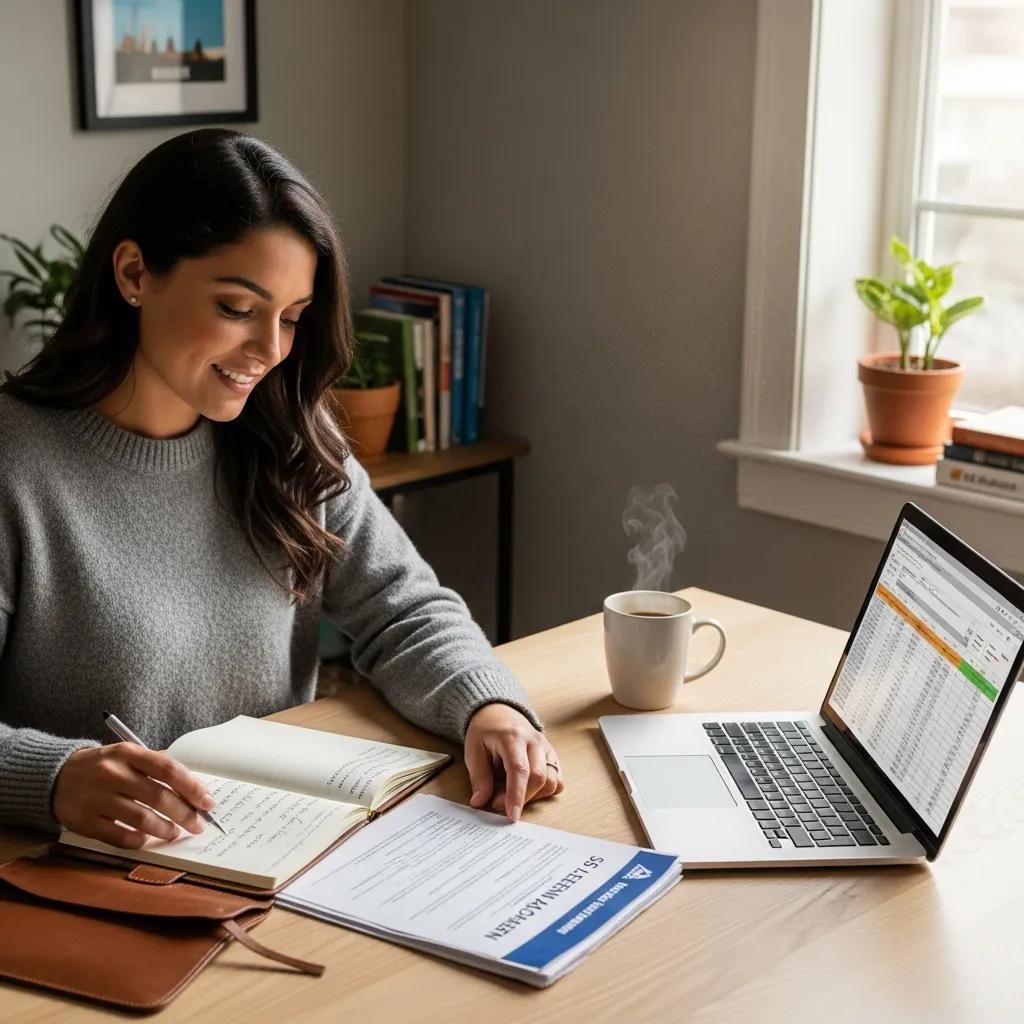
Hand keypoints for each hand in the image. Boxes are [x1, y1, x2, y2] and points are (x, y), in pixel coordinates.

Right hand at [52, 744, 215, 847]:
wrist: (54, 776)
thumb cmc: (103, 766)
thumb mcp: (128, 755)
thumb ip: (157, 767)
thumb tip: (194, 787)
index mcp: (128, 753)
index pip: (169, 770)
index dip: (193, 788)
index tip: (208, 802)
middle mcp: (113, 773)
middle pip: (159, 797)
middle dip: (185, 814)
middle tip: (198, 825)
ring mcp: (97, 798)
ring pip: (141, 819)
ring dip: (164, 829)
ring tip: (175, 833)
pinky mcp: (84, 821)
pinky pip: (118, 836)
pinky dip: (138, 840)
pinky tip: (146, 839)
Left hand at [464, 704, 563, 821]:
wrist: (498, 711)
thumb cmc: (485, 730)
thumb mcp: (473, 750)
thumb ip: (479, 777)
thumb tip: (480, 802)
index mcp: (513, 737)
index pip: (520, 770)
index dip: (517, 795)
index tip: (512, 815)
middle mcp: (534, 741)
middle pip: (539, 777)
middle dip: (522, 798)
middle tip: (498, 802)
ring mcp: (546, 747)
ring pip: (552, 780)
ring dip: (534, 796)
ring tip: (512, 793)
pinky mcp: (551, 754)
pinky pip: (557, 779)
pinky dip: (545, 790)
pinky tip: (527, 788)